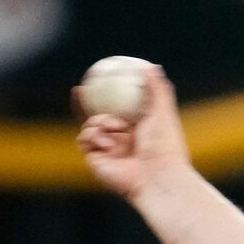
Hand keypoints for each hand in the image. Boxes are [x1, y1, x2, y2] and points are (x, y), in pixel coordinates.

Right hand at [74, 66, 191, 200]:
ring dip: (99, 121)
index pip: (118, 108)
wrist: (157, 177)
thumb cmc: (165, 146)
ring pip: (89, 126)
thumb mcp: (163, 112)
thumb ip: (158, 89)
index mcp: (137, 131)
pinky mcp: (96, 161)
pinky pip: (84, 140)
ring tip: (117, 127)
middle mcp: (121, 142)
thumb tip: (151, 65)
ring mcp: (107, 152)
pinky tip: (106, 142)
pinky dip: (93, 136)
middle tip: (79, 89)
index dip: (107, 95)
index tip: (100, 77)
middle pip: (97, 118)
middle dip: (84, 105)